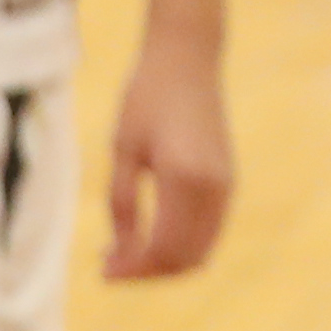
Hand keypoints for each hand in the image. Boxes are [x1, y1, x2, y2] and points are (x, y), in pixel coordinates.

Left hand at [105, 24, 232, 281]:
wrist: (187, 59)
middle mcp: (213, 188)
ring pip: (199, 252)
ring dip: (163, 263)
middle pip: (183, 259)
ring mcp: (226, 187)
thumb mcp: (123, 151)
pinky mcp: (227, 183)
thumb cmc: (147, 97)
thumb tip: (120, 255)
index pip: (163, 249)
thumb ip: (122, 206)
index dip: (133, 269)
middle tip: (109, 266)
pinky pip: (206, 233)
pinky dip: (179, 246)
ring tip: (124, 254)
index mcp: (184, 179)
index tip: (103, 272)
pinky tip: (148, 237)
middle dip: (146, 272)